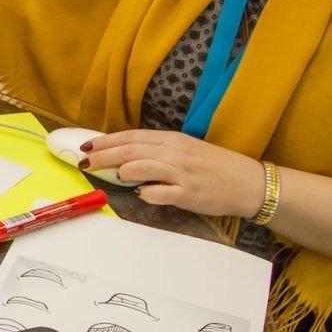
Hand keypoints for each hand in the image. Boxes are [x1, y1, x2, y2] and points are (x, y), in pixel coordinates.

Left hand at [79, 129, 263, 217]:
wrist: (248, 182)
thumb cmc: (215, 167)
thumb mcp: (186, 150)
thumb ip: (158, 152)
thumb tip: (126, 158)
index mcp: (172, 140)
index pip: (131, 137)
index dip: (106, 141)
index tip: (86, 146)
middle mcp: (174, 153)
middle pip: (130, 150)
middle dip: (102, 156)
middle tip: (83, 161)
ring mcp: (181, 174)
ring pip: (141, 167)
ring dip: (122, 172)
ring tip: (112, 176)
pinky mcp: (188, 194)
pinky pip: (160, 193)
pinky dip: (147, 193)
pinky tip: (142, 194)